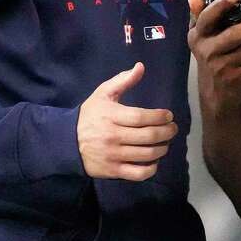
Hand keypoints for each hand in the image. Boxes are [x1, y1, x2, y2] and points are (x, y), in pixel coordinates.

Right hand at [77, 62, 177, 180]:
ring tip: (166, 142)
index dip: (159, 117)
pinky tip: (154, 160)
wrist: (67, 142)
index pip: (141, 117)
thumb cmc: (90, 115)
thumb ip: (123, 80)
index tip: (168, 115)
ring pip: (146, 154)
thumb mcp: (103, 94)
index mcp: (111, 116)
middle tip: (173, 129)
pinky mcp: (113, 171)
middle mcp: (112, 136)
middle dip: (167, 132)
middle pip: (148, 136)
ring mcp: (113, 155)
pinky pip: (138, 174)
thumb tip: (141, 67)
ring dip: (162, 148)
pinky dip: (151, 168)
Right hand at [187, 0, 240, 110]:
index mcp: (197, 36)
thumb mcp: (202, 38)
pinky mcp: (236, 78)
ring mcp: (222, 66)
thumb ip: (200, 16)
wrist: (216, 94)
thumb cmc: (212, 58)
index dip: (221, 4)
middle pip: (236, 33)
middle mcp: (207, 51)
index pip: (207, 18)